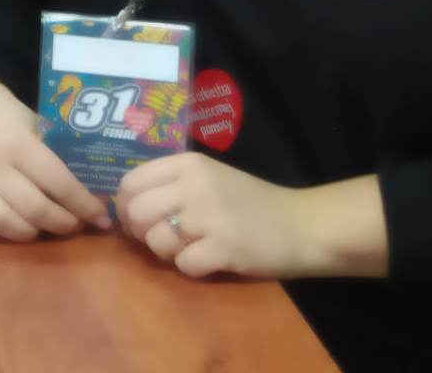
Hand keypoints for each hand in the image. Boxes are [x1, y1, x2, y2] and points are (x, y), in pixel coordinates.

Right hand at [0, 77, 109, 240]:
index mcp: (17, 143)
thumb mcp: (38, 124)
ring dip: (32, 232)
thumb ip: (57, 156)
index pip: (57, 183)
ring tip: (45, 227)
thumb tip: (92, 192)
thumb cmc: (9, 114)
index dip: (83, 205)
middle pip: (33, 208)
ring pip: (3, 222)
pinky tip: (13, 224)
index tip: (102, 218)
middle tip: (77, 224)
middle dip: (63, 223)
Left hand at [117, 153, 342, 280]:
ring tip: (191, 249)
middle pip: (135, 212)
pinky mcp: (225, 247)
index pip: (130, 182)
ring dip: (167, 253)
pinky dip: (193, 269)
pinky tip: (211, 261)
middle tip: (159, 241)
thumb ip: (172, 186)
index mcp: (188, 163)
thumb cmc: (254, 203)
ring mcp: (210, 216)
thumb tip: (127, 207)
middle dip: (140, 233)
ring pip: (155, 241)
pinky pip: (184, 265)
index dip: (124, 206)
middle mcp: (194, 184)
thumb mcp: (210, 179)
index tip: (135, 221)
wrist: (307, 226)